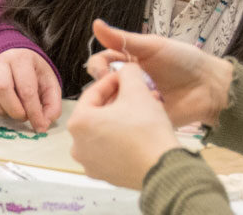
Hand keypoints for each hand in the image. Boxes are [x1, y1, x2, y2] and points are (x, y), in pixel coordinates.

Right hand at [0, 48, 61, 131]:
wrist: (18, 62)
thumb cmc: (34, 74)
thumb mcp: (50, 85)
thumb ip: (52, 105)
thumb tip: (43, 124)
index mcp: (22, 59)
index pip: (26, 89)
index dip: (33, 111)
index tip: (39, 126)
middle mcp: (1, 61)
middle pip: (2, 88)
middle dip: (14, 110)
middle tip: (24, 117)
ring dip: (0, 110)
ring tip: (11, 112)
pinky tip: (0, 108)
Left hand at [68, 63, 183, 188]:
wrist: (164, 169)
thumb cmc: (147, 131)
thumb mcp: (137, 91)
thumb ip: (128, 72)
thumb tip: (126, 68)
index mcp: (78, 122)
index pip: (93, 93)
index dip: (113, 81)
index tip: (126, 76)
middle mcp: (77, 145)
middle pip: (98, 113)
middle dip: (118, 101)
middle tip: (136, 93)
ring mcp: (90, 163)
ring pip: (105, 132)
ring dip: (121, 119)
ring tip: (141, 112)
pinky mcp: (105, 175)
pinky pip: (111, 150)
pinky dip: (122, 140)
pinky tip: (140, 133)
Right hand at [83, 19, 233, 126]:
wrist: (210, 86)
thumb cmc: (183, 61)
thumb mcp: (153, 46)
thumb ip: (124, 39)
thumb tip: (95, 23)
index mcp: (128, 61)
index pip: (101, 63)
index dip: (98, 66)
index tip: (103, 71)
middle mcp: (128, 81)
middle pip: (102, 84)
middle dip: (103, 86)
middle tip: (113, 87)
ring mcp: (134, 101)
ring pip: (111, 103)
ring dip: (113, 101)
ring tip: (123, 102)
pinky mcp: (142, 119)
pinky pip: (127, 120)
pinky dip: (126, 117)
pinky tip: (132, 114)